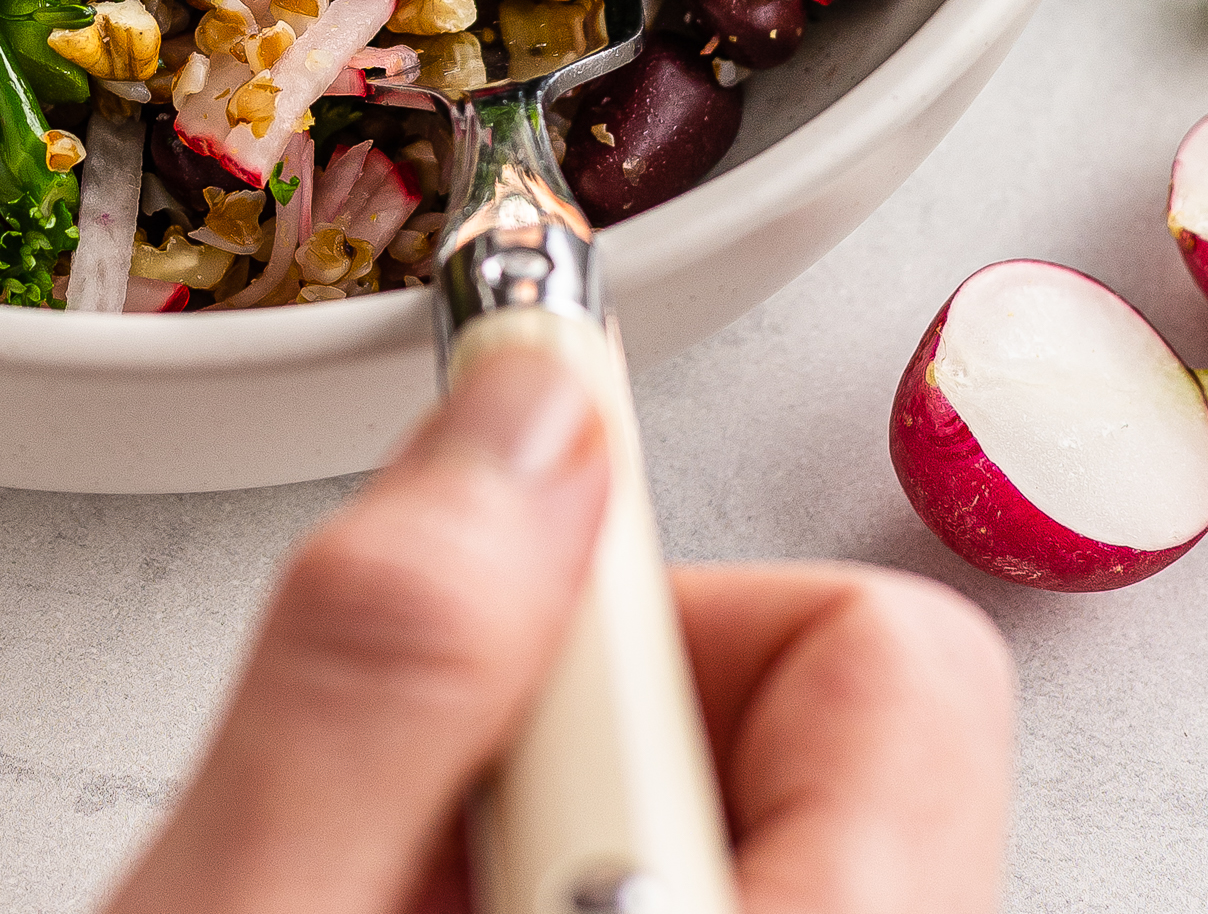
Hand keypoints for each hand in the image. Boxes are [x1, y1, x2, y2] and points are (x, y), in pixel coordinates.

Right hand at [101, 344, 1012, 913]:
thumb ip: (385, 666)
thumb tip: (523, 409)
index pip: (887, 649)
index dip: (649, 606)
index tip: (481, 636)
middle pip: (825, 700)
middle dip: (587, 706)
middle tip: (424, 825)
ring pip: (741, 782)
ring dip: (553, 798)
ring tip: (403, 894)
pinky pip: (708, 854)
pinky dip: (562, 859)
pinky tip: (437, 911)